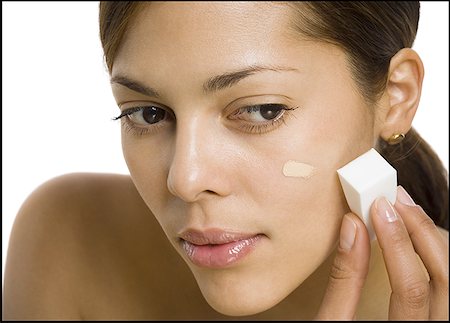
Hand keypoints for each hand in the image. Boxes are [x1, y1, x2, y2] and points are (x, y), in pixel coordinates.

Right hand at [315, 185, 448, 319]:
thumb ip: (343, 279)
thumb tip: (352, 228)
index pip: (413, 288)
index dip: (397, 242)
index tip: (378, 208)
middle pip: (446, 280)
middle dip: (421, 232)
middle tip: (396, 200)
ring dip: (431, 240)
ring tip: (406, 211)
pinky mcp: (433, 319)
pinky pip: (446, 287)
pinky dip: (435, 256)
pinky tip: (415, 238)